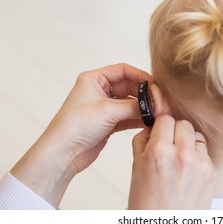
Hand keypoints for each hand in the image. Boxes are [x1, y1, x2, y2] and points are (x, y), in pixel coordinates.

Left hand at [11, 63, 151, 207]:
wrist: (63, 153)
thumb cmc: (76, 125)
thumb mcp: (108, 110)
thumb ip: (134, 106)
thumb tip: (155, 105)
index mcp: (94, 79)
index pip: (123, 70)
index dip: (140, 76)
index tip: (155, 84)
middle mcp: (99, 91)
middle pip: (129, 87)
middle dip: (144, 94)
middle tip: (159, 101)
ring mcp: (104, 107)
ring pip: (130, 103)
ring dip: (143, 108)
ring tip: (157, 113)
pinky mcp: (108, 123)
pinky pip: (128, 116)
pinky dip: (138, 119)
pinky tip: (149, 122)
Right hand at [128, 115, 216, 208]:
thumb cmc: (147, 204)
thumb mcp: (136, 168)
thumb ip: (142, 142)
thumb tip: (151, 127)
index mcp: (159, 152)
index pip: (165, 119)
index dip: (160, 126)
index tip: (159, 132)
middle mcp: (182, 155)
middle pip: (183, 123)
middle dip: (174, 131)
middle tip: (169, 144)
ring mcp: (200, 164)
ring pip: (196, 136)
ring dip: (188, 142)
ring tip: (179, 158)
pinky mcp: (212, 173)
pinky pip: (205, 152)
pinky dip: (197, 156)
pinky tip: (188, 170)